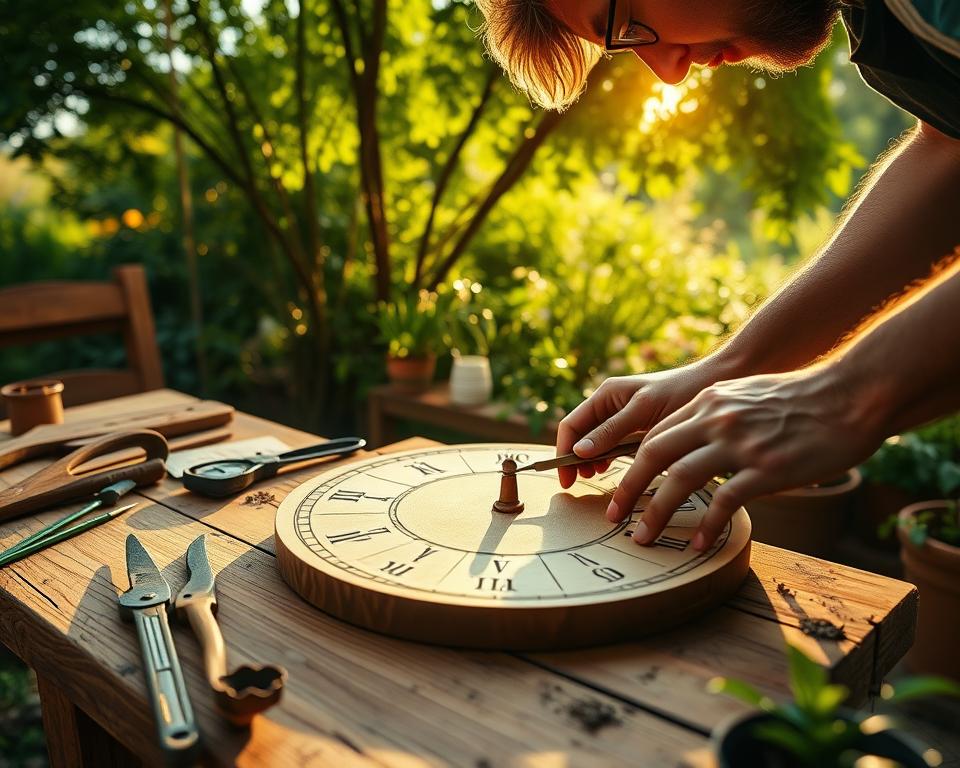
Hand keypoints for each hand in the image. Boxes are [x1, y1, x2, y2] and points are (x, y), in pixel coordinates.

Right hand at [556, 361, 719, 488]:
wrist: (716, 382)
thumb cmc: (681, 390)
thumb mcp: (644, 410)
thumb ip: (612, 430)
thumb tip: (579, 451)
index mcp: (605, 395)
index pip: (570, 426)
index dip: (563, 453)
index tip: (567, 480)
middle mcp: (610, 403)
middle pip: (580, 435)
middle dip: (576, 458)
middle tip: (583, 482)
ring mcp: (623, 414)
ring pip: (595, 441)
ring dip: (592, 460)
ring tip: (597, 476)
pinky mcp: (638, 425)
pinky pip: (614, 443)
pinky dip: (609, 457)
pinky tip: (614, 467)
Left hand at [606, 364, 884, 551]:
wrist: (852, 394)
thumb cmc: (802, 397)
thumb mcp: (746, 393)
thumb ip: (716, 413)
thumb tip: (695, 440)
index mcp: (708, 400)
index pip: (656, 433)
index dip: (632, 463)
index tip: (621, 486)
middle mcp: (716, 418)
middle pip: (653, 455)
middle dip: (628, 489)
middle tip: (614, 516)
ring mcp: (740, 444)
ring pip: (679, 480)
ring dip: (654, 513)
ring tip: (641, 538)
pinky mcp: (767, 469)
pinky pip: (724, 501)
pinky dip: (706, 526)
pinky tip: (697, 544)